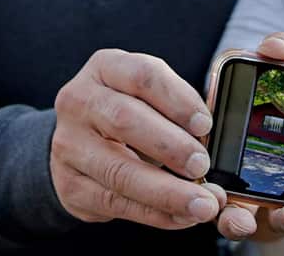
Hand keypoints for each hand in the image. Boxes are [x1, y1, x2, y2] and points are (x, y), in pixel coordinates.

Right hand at [50, 49, 226, 228]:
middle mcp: (80, 101)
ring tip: (202, 204)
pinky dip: (155, 213)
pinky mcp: (70, 184)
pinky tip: (181, 216)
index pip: (142, 75)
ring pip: (119, 171)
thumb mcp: (148, 95)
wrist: (80, 142)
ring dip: (167, 192)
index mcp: (105, 68)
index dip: (177, 100)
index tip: (206, 125)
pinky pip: (116, 203)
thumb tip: (214, 141)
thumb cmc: (129, 112)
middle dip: (171, 146)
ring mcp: (68, 144)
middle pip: (125, 120)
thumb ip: (178, 109)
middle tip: (203, 166)